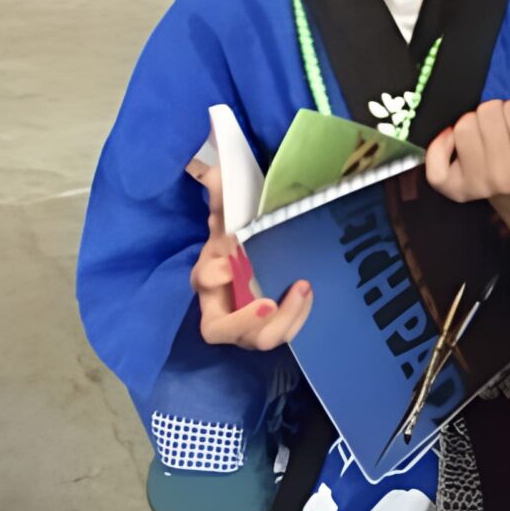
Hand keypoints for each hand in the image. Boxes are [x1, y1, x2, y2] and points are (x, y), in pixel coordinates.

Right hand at [190, 192, 310, 349]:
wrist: (256, 260)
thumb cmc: (237, 242)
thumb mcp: (230, 218)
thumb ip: (222, 196)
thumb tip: (215, 170)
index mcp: (206, 279)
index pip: (201, 283)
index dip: (212, 275)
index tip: (228, 265)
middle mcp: (221, 310)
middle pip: (220, 329)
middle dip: (244, 320)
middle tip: (268, 303)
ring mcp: (246, 328)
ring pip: (258, 339)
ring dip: (281, 320)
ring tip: (302, 289)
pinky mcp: (270, 330)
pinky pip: (283, 334)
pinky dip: (297, 317)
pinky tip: (308, 292)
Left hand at [424, 99, 509, 205]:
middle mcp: (502, 177)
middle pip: (486, 113)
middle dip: (495, 113)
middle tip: (502, 128)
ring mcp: (476, 184)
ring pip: (463, 127)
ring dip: (473, 123)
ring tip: (485, 134)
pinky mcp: (454, 189)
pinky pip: (435, 162)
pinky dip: (441, 145)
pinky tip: (453, 140)